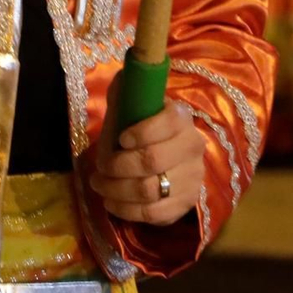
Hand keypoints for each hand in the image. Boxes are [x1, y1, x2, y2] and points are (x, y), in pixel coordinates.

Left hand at [90, 100, 206, 226]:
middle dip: (118, 166)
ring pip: (150, 190)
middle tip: (100, 167)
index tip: (121, 139)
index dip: (142, 132)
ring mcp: (192, 178)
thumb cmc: (143, 128)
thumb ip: (126, 92)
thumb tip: (122, 78)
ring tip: (99, 185)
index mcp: (181, 118)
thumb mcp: (135, 106)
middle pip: (152, 161)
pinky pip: (154, 214)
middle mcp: (193, 147)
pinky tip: (111, 202)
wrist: (170, 158)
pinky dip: (126, 210)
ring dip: (116, 190)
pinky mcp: (186, 203)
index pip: (168, 122)